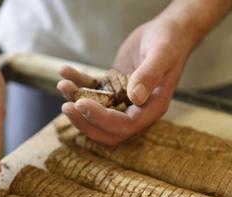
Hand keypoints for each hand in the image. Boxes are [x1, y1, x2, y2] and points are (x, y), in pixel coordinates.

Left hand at [58, 19, 194, 144]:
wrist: (165, 31)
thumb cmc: (168, 41)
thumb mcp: (162, 54)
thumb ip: (150, 74)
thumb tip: (135, 97)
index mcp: (152, 107)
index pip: (125, 125)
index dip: (102, 119)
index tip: (82, 103)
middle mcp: (137, 109)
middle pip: (108, 130)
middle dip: (85, 122)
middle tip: (67, 107)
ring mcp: (123, 99)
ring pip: (97, 113)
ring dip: (76, 102)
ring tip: (63, 85)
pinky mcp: (112, 87)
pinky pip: (92, 91)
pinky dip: (78, 83)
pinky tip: (65, 71)